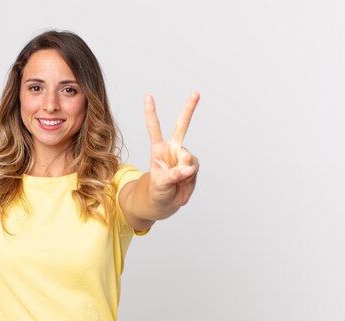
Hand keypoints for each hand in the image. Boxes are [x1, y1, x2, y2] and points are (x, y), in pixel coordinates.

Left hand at [144, 92, 199, 211]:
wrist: (166, 202)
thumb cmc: (157, 191)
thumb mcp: (159, 185)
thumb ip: (172, 176)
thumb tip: (187, 169)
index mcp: (158, 149)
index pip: (154, 127)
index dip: (151, 112)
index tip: (148, 96)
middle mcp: (173, 149)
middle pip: (182, 126)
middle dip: (189, 109)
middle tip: (196, 93)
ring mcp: (184, 156)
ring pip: (188, 157)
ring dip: (184, 171)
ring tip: (176, 181)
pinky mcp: (193, 166)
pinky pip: (194, 168)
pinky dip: (190, 177)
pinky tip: (184, 181)